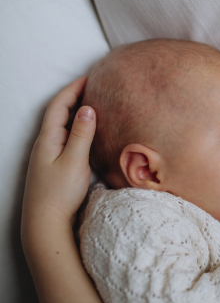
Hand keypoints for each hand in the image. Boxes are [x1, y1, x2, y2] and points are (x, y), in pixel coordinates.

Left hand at [22, 76, 95, 227]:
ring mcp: (47, 156)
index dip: (72, 90)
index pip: (59, 106)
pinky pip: (64, 139)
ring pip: (61, 127)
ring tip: (92, 105)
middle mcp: (45, 145)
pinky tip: (85, 134)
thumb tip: (88, 108)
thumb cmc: (59, 193)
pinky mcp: (53, 167)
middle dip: (73, 97)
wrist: (45, 224)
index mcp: (48, 139)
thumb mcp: (74, 161)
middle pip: (58, 113)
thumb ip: (81, 134)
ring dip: (75, 113)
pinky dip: (75, 129)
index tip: (88, 78)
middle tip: (92, 88)